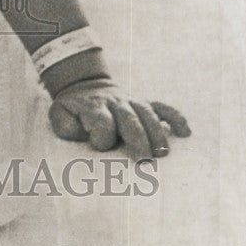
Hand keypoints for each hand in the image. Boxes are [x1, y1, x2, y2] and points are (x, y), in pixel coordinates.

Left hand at [48, 80, 190, 159]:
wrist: (86, 86)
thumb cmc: (74, 110)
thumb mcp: (60, 115)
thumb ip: (65, 126)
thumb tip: (82, 134)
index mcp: (93, 108)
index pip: (101, 121)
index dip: (101, 136)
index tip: (100, 146)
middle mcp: (115, 104)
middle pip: (128, 119)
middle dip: (137, 139)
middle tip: (144, 160)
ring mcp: (132, 102)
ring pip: (148, 114)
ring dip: (157, 133)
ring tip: (163, 153)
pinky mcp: (144, 103)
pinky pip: (163, 106)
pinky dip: (175, 117)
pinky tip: (186, 132)